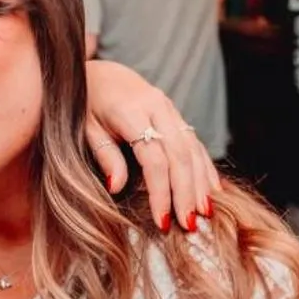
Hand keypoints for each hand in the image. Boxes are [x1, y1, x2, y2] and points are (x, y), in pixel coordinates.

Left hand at [81, 61, 219, 230]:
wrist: (99, 73)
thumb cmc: (85, 104)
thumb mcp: (85, 127)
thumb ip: (104, 154)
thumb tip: (116, 186)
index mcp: (129, 110)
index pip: (153, 158)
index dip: (160, 191)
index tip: (162, 221)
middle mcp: (156, 107)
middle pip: (179, 154)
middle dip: (186, 192)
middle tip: (189, 225)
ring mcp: (169, 109)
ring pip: (192, 148)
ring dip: (200, 183)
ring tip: (204, 214)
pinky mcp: (176, 114)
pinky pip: (195, 142)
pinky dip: (205, 167)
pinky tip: (213, 190)